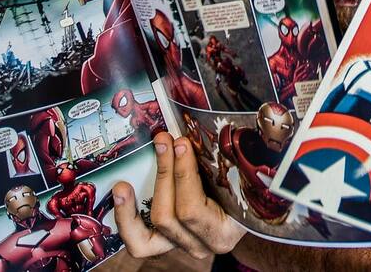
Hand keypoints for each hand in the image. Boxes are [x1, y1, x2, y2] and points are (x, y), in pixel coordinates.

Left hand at [113, 132, 244, 262]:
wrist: (249, 209)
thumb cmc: (246, 186)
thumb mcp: (242, 174)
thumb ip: (229, 158)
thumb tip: (208, 124)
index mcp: (226, 231)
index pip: (193, 208)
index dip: (182, 175)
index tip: (181, 144)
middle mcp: (202, 244)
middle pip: (169, 216)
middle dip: (163, 174)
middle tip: (162, 141)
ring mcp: (182, 246)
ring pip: (148, 234)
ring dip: (133, 205)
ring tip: (124, 183)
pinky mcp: (166, 243)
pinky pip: (139, 241)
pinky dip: (127, 219)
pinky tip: (122, 196)